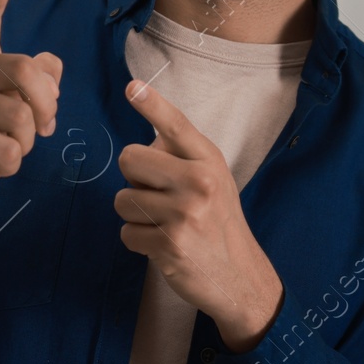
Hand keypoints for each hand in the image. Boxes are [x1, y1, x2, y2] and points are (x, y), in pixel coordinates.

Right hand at [0, 0, 61, 218]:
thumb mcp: (9, 102)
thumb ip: (36, 77)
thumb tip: (52, 66)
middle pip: (25, 71)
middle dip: (49, 103)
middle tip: (46, 124)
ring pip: (21, 115)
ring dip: (30, 141)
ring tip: (13, 146)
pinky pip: (8, 148)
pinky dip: (12, 164)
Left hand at [113, 80, 282, 352]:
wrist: (240, 276)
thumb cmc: (218, 221)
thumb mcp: (213, 180)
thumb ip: (182, 158)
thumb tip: (146, 136)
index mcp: (208, 161)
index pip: (176, 125)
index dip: (152, 104)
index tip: (132, 87)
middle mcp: (198, 183)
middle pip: (129, 159)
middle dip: (134, 179)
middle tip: (159, 196)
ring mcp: (184, 214)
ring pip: (122, 199)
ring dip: (135, 214)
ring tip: (164, 223)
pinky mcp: (168, 244)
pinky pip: (126, 232)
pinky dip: (138, 240)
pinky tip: (163, 244)